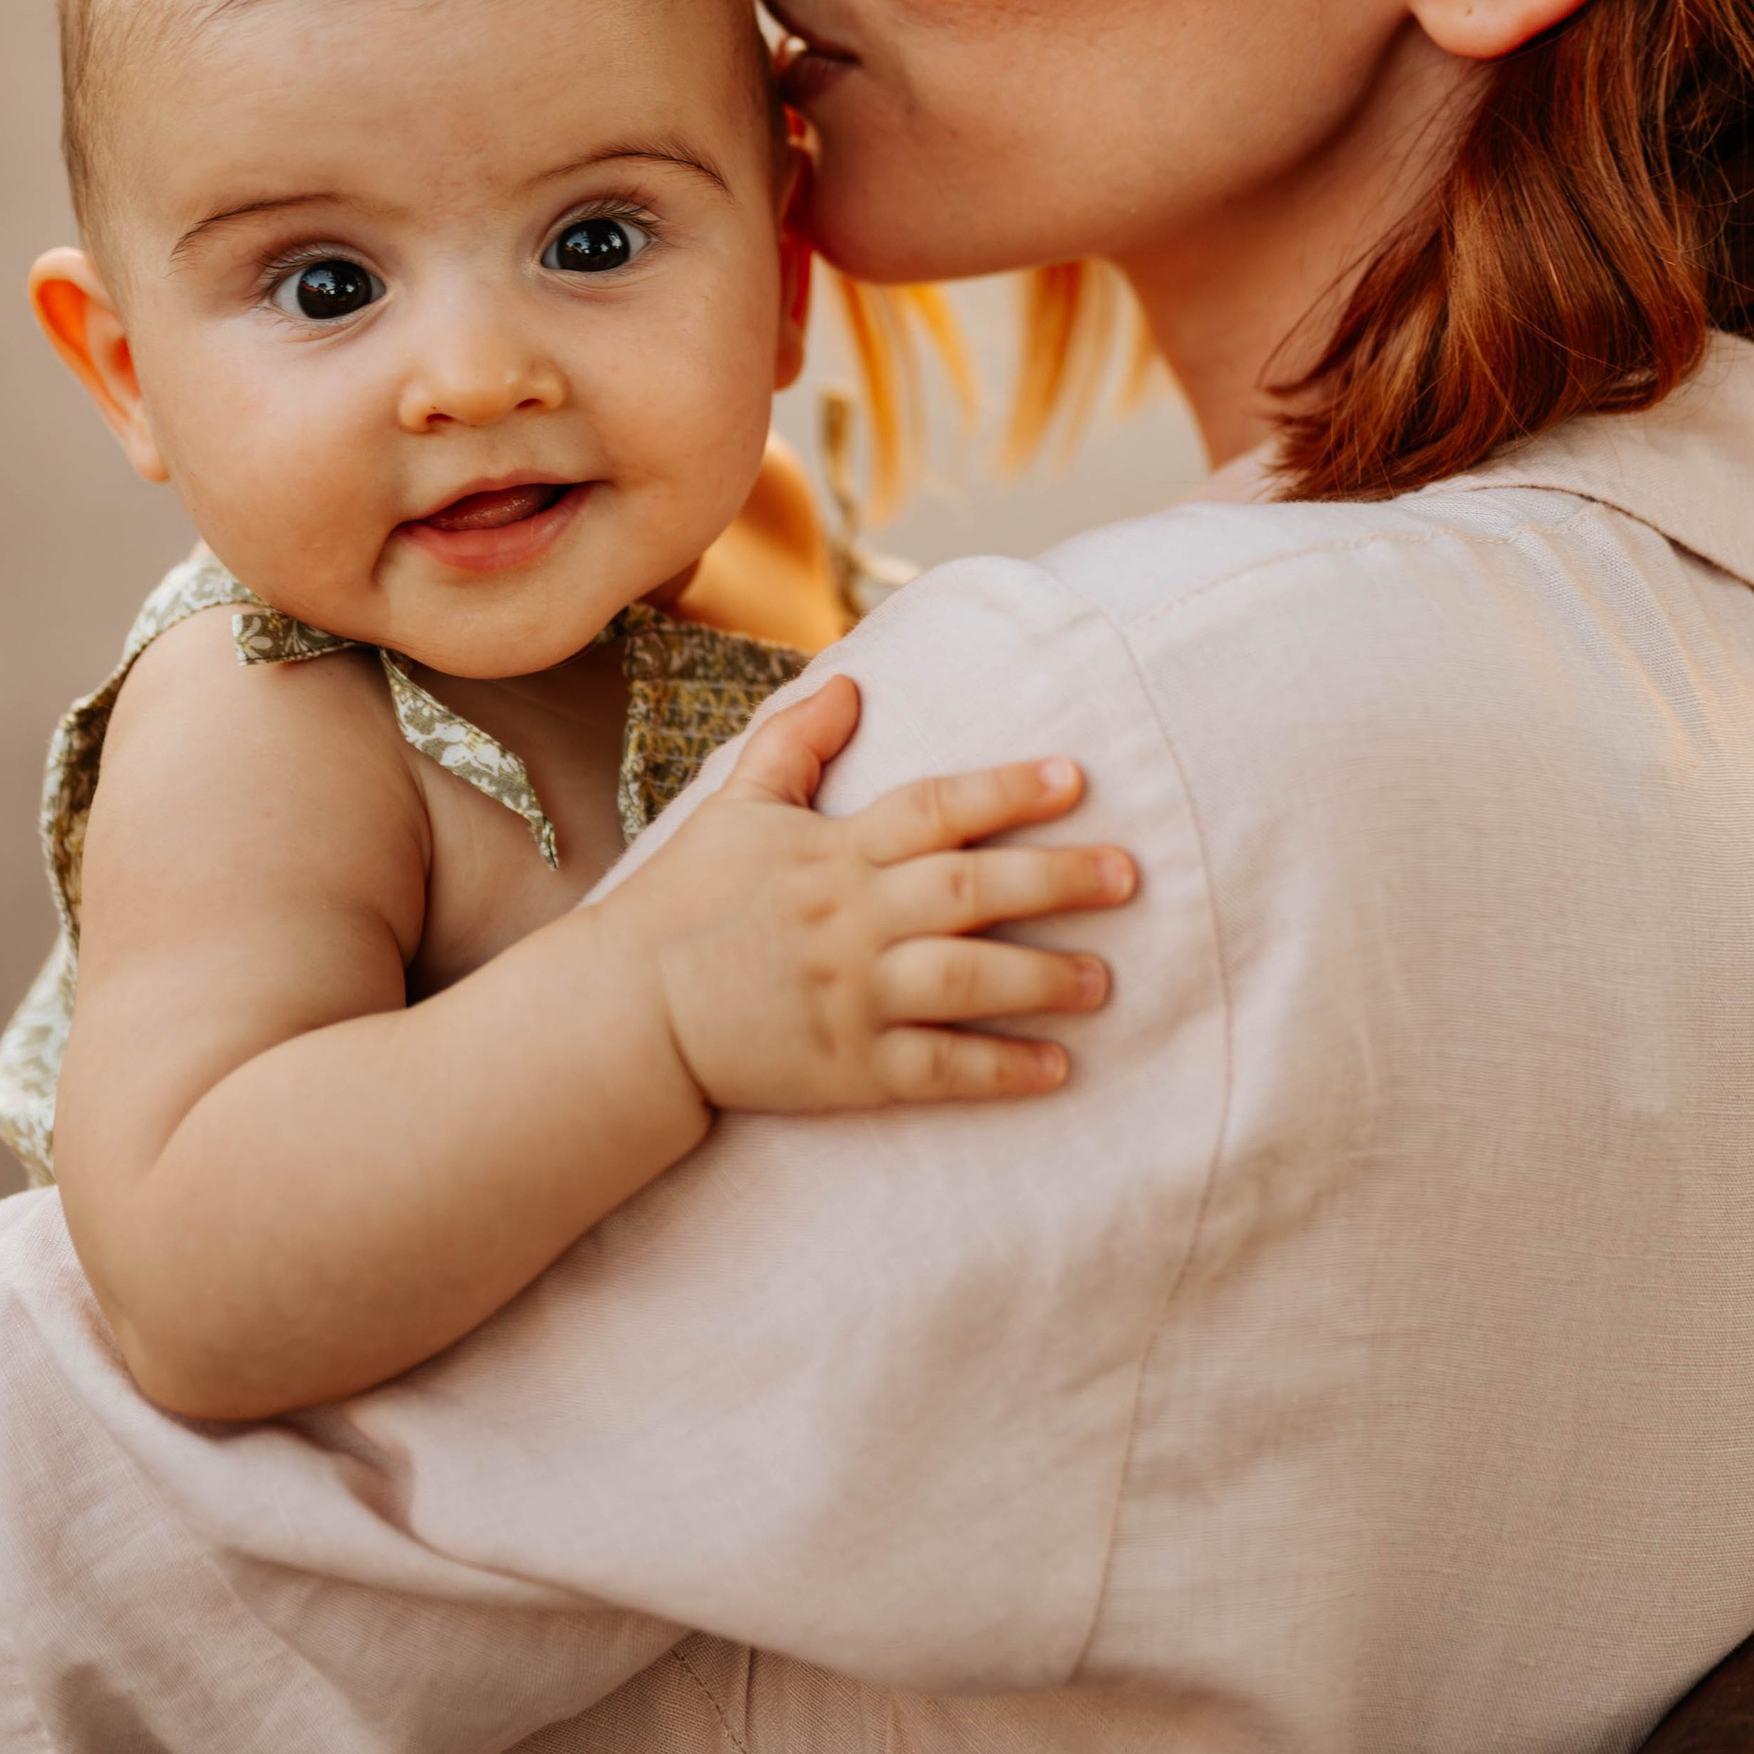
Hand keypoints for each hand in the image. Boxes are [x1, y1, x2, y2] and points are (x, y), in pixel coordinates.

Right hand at [599, 676, 1136, 1115]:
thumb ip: (795, 743)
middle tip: (1127, 876)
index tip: (1075, 779)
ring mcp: (852, 998)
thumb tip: (853, 683)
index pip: (935, 809)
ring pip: (965, 983)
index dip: (1007, 791)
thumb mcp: (734, 807)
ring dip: (1042, 981)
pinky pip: (937, 1070)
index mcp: (834, 853)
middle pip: (970, 893)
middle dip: (1054, 882)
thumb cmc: (684, 901)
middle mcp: (852, 921)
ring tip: (1105, 979)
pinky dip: (998, 1070)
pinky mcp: (846, 1068)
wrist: (626, 1014)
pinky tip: (1056, 1068)